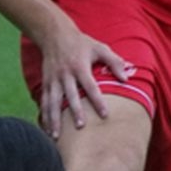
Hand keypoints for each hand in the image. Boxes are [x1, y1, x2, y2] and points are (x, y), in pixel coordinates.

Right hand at [34, 22, 133, 137]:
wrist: (54, 34)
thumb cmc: (81, 43)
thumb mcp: (100, 48)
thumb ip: (114, 62)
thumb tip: (126, 78)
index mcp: (79, 66)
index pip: (90, 86)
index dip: (97, 100)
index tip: (105, 115)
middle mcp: (65, 74)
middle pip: (69, 95)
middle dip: (74, 111)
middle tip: (80, 127)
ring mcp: (53, 79)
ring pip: (52, 101)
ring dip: (54, 118)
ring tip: (55, 136)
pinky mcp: (45, 82)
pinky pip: (44, 101)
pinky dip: (44, 115)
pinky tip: (46, 128)